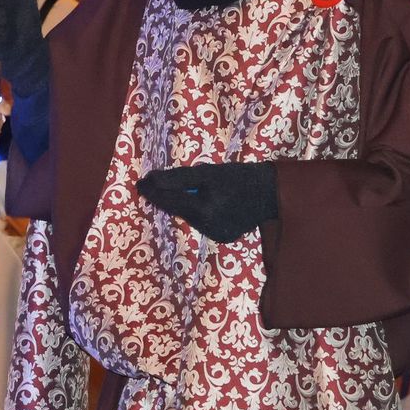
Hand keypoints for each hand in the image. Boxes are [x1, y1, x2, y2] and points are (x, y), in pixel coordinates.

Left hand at [137, 162, 278, 243]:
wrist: (269, 192)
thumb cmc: (238, 177)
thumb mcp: (207, 172)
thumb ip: (178, 178)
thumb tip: (150, 181)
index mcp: (204, 209)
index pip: (169, 201)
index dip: (152, 192)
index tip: (139, 184)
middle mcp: (208, 227)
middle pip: (178, 210)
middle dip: (167, 197)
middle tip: (154, 184)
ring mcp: (216, 235)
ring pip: (189, 217)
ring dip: (183, 204)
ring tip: (189, 190)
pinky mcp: (223, 237)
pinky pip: (201, 222)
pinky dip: (198, 212)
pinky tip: (204, 202)